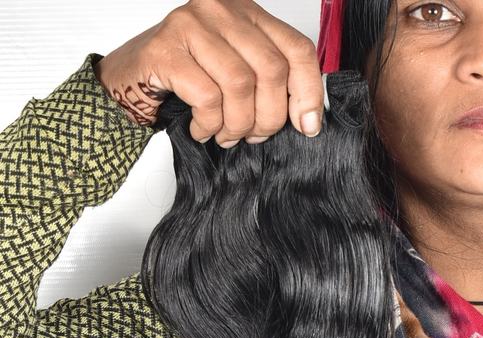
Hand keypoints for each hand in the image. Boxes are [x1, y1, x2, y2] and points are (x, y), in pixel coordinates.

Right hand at [93, 0, 324, 146]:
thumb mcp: (237, 73)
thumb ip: (271, 83)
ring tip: (227, 135)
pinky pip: (207, 97)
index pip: (297, 49)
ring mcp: (191, 24)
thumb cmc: (187, 78)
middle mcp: (221, 9)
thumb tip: (307, 119)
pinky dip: (209, 124)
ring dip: (238, 124)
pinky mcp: (165, 48)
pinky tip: (202, 128)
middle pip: (272, 70)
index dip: (310, 92)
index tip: (306, 126)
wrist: (128, 78)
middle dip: (269, 117)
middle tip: (254, 135)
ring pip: (240, 84)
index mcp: (247, 13)